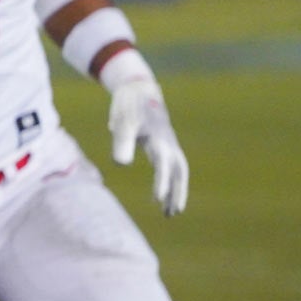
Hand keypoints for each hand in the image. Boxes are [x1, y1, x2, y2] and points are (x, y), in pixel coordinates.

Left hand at [103, 51, 188, 215]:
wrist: (138, 88)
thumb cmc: (129, 105)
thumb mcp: (123, 122)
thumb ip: (122, 141)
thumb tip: (121, 164)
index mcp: (159, 138)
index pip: (163, 164)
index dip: (161, 182)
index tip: (157, 200)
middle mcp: (168, 142)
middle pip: (179, 171)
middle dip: (176, 191)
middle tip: (172, 213)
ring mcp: (168, 143)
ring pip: (178, 170)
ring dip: (176, 189)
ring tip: (170, 210)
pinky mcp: (163, 144)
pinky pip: (171, 166)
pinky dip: (170, 180)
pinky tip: (163, 194)